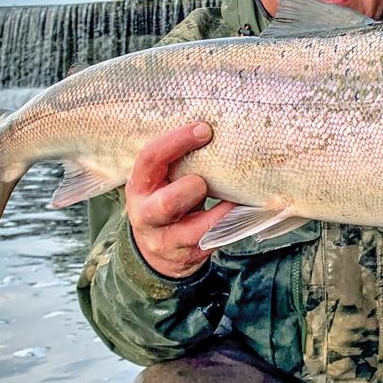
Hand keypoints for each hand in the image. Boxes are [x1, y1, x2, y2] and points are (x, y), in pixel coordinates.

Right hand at [125, 123, 234, 278]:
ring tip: (232, 199)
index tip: (204, 129)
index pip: (150, 158)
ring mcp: (165, 239)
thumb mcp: (162, 179)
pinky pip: (212, 241)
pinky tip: (242, 211)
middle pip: (165, 204)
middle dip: (192, 189)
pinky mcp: (186, 255)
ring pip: (191, 231)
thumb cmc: (167, 198)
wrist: (156, 250)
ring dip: (217, 213)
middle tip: (206, 180)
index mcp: (139, 185)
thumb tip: (219, 126)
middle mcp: (146, 214)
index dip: (176, 141)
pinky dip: (229, 225)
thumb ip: (179, 160)